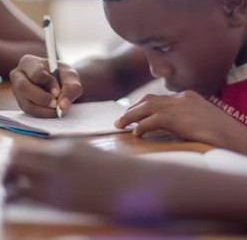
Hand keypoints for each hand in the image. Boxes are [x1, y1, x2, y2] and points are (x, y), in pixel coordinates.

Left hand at [3, 142, 163, 220]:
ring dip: (10, 182)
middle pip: (16, 158)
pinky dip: (16, 197)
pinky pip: (23, 196)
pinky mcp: (58, 200)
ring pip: (13, 176)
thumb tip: (50, 160)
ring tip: (13, 189)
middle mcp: (58, 159)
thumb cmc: (118, 170)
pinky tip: (21, 200)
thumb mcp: (91, 155)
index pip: (29, 147)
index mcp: (67, 146)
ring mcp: (57, 179)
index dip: (19, 156)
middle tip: (11, 176)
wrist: (135, 183)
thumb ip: (69, 155)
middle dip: (10, 167)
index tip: (18, 164)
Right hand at [9, 55, 81, 116]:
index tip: (59, 91)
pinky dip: (43, 114)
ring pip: (26, 103)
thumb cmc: (63, 75)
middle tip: (57, 104)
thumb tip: (63, 105)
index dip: (48, 83)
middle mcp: (18, 76)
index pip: (35, 73)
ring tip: (58, 108)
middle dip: (42, 98)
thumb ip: (71, 87)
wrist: (62, 83)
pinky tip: (53, 112)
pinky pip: (29, 112)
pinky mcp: (22, 103)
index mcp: (29, 62)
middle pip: (24, 88)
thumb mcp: (71, 76)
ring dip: (44, 109)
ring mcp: (18, 91)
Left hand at [115, 90, 246, 163]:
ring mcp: (182, 106)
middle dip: (133, 108)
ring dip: (132, 116)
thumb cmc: (225, 135)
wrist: (239, 140)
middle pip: (150, 99)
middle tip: (122, 119)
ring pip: (148, 107)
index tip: (135, 114)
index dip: (144, 106)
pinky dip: (142, 126)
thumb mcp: (203, 121)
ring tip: (121, 125)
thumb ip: (187, 119)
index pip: (161, 97)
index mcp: (189, 96)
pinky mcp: (180, 118)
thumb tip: (172, 128)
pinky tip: (136, 134)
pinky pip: (153, 120)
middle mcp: (184, 97)